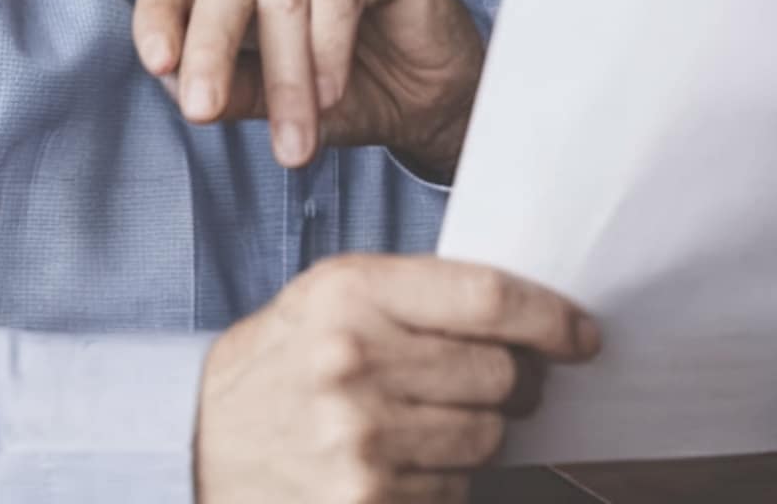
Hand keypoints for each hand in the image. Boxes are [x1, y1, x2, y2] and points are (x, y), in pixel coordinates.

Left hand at [134, 0, 484, 174]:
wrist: (435, 100)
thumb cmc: (355, 91)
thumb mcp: (278, 103)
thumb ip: (232, 90)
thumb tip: (183, 89)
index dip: (158, 14)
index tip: (158, 64)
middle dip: (210, 51)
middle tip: (203, 112)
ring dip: (286, 79)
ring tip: (296, 139)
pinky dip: (328, 51)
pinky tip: (333, 92)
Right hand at [196, 255, 599, 503]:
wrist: (195, 442)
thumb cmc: (283, 362)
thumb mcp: (334, 298)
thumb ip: (421, 296)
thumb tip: (533, 318)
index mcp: (352, 293)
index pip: (489, 298)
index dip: (551, 319)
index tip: (581, 335)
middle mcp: (354, 363)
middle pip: (500, 376)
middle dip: (513, 385)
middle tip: (493, 387)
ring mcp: (358, 441)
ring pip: (486, 440)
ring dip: (477, 437)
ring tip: (425, 425)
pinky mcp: (363, 502)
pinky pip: (455, 492)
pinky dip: (444, 482)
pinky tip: (400, 465)